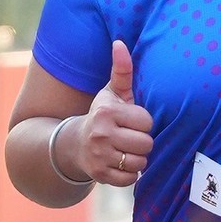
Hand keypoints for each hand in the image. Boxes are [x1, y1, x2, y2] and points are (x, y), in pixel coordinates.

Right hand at [69, 40, 155, 187]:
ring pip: (140, 163)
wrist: (74, 144)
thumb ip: (121, 70)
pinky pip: (131, 179)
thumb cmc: (102, 115)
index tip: (132, 122)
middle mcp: (101, 133)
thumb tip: (120, 42)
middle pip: (146, 144)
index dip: (143, 123)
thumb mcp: (111, 93)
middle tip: (131, 138)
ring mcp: (99, 156)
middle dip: (142, 142)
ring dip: (137, 159)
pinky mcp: (99, 175)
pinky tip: (120, 164)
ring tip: (126, 150)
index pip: (146, 122)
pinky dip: (129, 174)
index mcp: (107, 112)